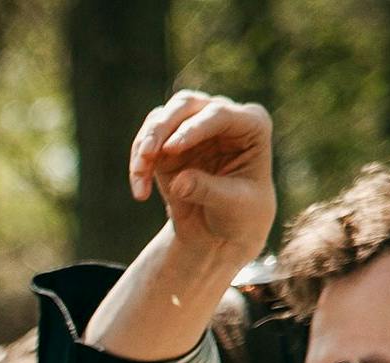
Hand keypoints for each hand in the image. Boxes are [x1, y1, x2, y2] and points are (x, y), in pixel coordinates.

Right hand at [129, 92, 278, 265]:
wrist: (223, 230)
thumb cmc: (240, 214)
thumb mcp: (232, 205)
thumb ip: (209, 191)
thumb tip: (179, 182)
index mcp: (251, 125)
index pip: (219, 115)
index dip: (193, 129)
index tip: (170, 148)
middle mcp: (221, 118)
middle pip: (186, 105)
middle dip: (162, 127)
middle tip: (147, 153)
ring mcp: (193, 128)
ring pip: (161, 118)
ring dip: (145, 144)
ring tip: (139, 174)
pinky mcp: (168, 145)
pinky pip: (146, 143)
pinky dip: (138, 164)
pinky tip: (140, 191)